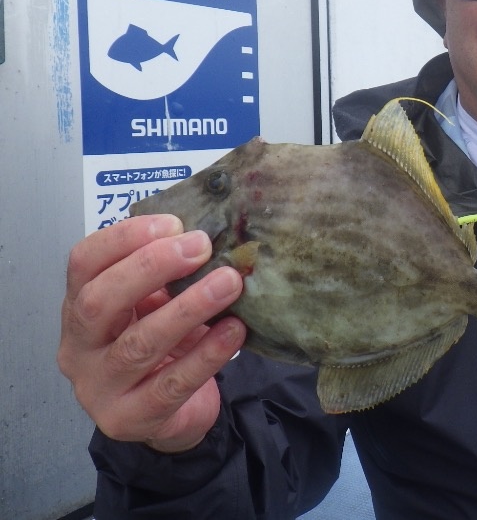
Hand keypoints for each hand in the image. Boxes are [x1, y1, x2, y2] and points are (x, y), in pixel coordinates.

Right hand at [57, 214, 245, 452]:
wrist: (170, 414)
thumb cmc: (163, 347)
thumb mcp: (155, 304)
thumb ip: (168, 274)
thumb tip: (208, 235)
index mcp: (79, 306)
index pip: (83, 263)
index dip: (124, 238)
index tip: (173, 223)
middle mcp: (78, 347)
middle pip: (99, 301)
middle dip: (152, 267)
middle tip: (201, 247)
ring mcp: (99, 387)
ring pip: (139, 343)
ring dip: (189, 308)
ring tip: (229, 283)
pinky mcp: (131, 418)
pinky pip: (172, 383)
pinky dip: (207, 353)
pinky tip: (234, 331)